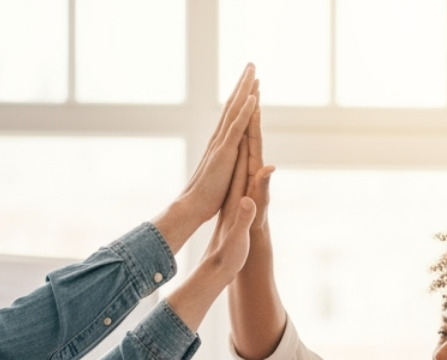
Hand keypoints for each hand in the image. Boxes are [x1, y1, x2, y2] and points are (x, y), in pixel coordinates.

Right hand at [179, 64, 259, 228]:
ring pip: (235, 111)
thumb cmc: (206, 198)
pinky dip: (245, 112)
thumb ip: (230, 163)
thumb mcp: (225, 178)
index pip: (235, 115)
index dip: (242, 97)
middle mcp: (222, 139)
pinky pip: (237, 129)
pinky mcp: (224, 153)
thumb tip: (232, 155)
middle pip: (234, 106)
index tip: (249, 81)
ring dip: (245, 90)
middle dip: (244, 84)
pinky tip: (254, 98)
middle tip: (251, 64)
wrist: (193, 208)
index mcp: (224, 144)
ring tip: (253, 71)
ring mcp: (222, 144)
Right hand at [245, 103, 273, 232]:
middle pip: (249, 130)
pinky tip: (235, 122)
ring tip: (245, 93)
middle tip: (251, 82)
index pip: (254, 140)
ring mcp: (240, 169)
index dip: (254, 121)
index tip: (255, 100)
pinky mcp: (233, 176)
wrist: (242, 239)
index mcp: (252, 168)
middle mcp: (246, 165)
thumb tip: (269, 168)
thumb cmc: (251, 223)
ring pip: (241, 135)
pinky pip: (235, 149)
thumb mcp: (257, 202)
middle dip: (250, 107)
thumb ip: (262, 186)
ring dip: (243, 115)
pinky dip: (236, 134)